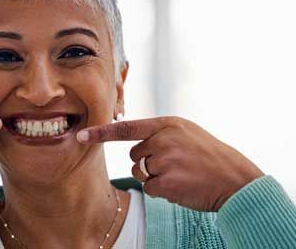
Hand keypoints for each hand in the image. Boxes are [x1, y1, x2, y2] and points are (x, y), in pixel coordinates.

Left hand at [77, 116, 263, 211]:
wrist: (235, 179)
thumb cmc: (209, 156)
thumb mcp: (186, 133)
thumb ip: (160, 133)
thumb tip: (134, 142)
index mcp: (167, 124)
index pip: (126, 128)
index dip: (102, 132)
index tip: (81, 135)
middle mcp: (163, 139)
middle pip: (134, 155)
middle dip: (147, 163)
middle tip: (173, 165)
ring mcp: (165, 160)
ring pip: (141, 172)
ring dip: (155, 177)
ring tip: (180, 175)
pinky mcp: (167, 181)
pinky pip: (149, 188)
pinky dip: (161, 191)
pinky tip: (180, 186)